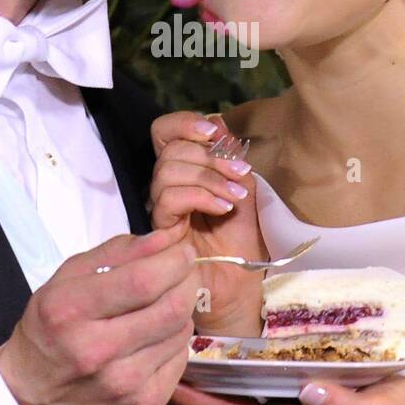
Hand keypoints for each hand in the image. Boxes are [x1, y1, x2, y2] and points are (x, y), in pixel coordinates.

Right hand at [0, 227, 199, 404]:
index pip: (143, 280)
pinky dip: (175, 339)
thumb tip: (165, 240)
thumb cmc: (49, 331)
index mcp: (71, 311)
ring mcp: (124, 384)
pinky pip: (180, 359)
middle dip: (187, 280)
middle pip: (172, 306)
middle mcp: (97, 350)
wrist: (31, 402)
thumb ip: (116, 253)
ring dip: (182, 308)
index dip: (174, 260)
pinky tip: (158, 335)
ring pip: (181, 331)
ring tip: (165, 302)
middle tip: (183, 271)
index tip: (181, 251)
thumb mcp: (66, 280)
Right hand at [149, 111, 264, 335]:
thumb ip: (229, 155)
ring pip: (167, 171)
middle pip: (170, 149)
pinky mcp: (160, 231)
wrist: (241, 282)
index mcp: (184, 169)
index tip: (213, 133)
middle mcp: (166, 185)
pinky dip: (200, 197)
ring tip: (234, 197)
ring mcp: (161, 209)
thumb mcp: (243, 185)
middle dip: (210, 156)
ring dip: (209, 178)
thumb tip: (217, 124)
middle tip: (240, 175)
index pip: (164, 131)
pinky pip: (169, 199)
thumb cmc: (242, 237)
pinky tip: (222, 209)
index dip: (184, 122)